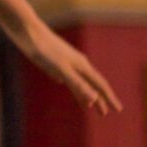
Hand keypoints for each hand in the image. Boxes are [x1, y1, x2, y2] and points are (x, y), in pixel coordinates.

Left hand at [4, 10, 121, 116]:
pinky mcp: (55, 65)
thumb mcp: (61, 69)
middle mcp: (78, 65)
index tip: (119, 110)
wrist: (28, 32)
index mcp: (82, 66)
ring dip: (87, 96)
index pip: (101, 85)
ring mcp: (67, 64)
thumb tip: (94, 99)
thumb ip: (78, 84)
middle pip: (93, 85)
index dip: (110, 98)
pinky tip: (75, 93)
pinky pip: (70, 80)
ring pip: (81, 83)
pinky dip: (75, 89)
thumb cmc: (45, 50)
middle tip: (106, 114)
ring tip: (92, 108)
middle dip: (101, 100)